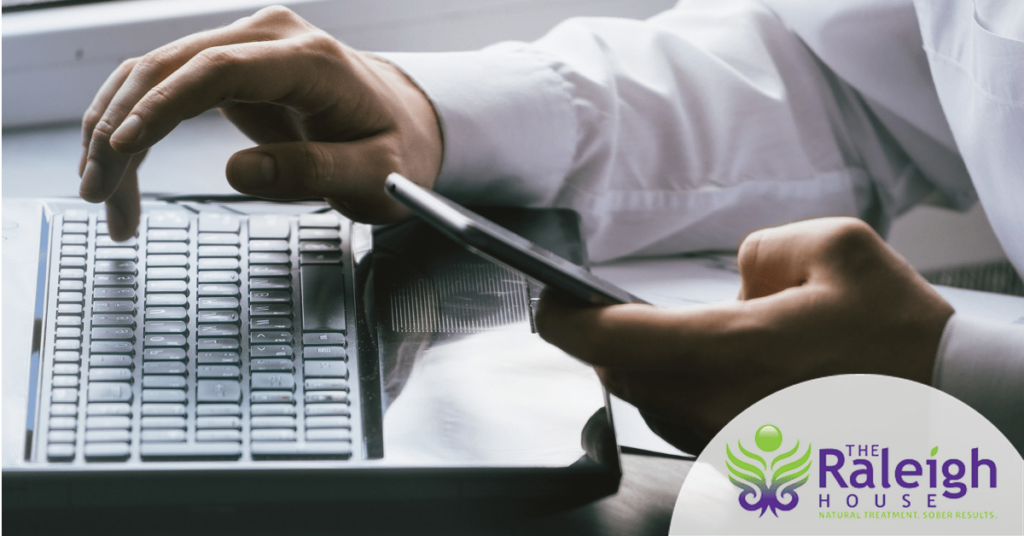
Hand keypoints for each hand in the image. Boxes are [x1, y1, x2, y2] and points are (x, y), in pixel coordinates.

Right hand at [79, 6, 441, 239]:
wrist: (405, 122)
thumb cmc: (396, 148)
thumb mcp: (375, 176)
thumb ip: (314, 172)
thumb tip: (238, 173)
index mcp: (308, 59)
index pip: (217, 69)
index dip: (161, 107)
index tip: (122, 148)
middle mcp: (268, 38)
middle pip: (168, 69)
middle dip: (119, 132)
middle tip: (97, 196)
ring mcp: (245, 46)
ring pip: (153, 75)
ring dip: (114, 133)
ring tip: (102, 199)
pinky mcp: (230, 67)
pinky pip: (166, 88)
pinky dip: (135, 128)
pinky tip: (118, 168)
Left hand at [534, 217, 954, 452]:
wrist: (952, 408)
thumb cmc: (901, 335)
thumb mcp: (839, 248)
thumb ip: (764, 248)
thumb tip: (737, 279)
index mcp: (732, 349)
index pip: (613, 339)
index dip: (566, 319)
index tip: (549, 303)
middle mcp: (720, 406)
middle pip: (622, 375)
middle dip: (606, 342)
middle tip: (607, 312)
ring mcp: (732, 444)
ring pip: (654, 404)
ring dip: (649, 369)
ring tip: (679, 338)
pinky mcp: (751, 465)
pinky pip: (689, 427)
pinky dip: (684, 396)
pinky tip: (721, 374)